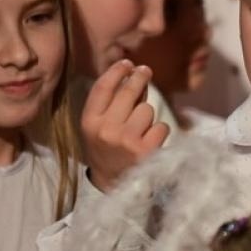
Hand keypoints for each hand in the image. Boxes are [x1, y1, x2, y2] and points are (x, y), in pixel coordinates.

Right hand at [81, 59, 168, 190]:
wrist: (113, 187)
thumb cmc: (107, 151)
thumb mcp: (99, 128)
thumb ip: (112, 104)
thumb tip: (134, 74)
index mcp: (90, 122)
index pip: (103, 88)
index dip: (116, 72)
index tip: (127, 62)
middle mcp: (106, 130)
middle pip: (127, 93)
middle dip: (139, 78)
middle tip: (145, 71)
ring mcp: (126, 140)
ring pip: (147, 110)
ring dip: (147, 116)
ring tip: (140, 130)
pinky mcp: (145, 151)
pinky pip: (161, 127)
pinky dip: (160, 132)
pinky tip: (151, 141)